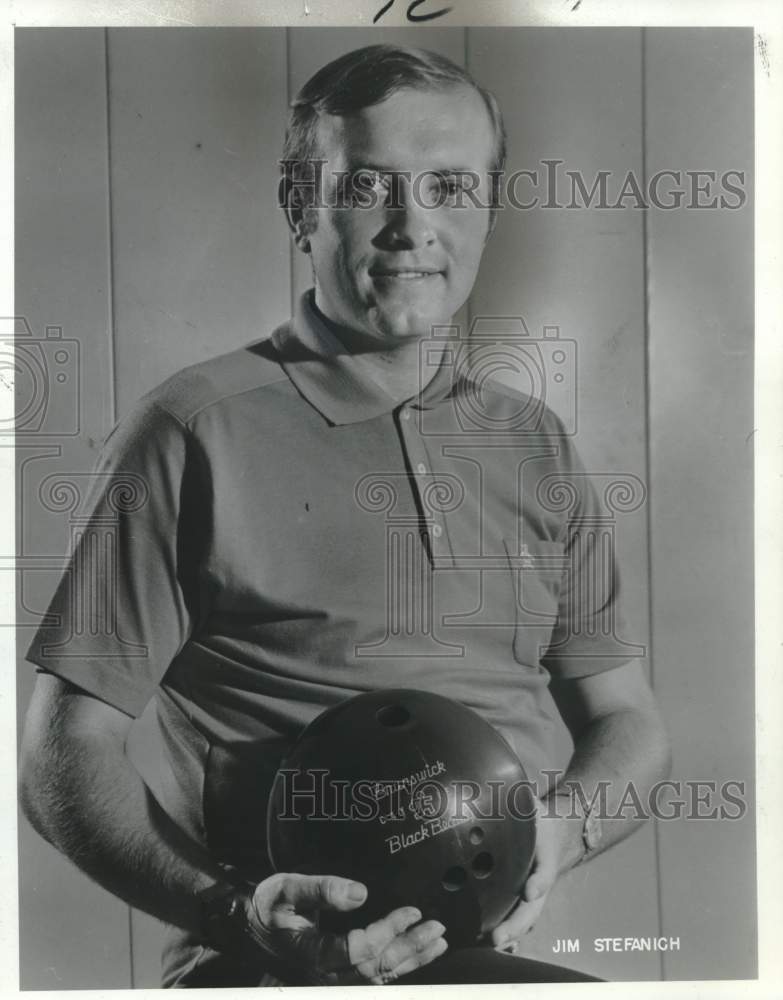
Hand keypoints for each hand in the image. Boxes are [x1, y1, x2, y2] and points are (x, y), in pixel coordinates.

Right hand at [247, 872, 446, 984]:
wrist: (252, 926)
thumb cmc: (269, 905)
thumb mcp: (287, 888)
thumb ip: (321, 889)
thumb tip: (361, 892)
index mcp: (313, 953)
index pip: (359, 951)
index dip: (388, 932)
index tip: (411, 911)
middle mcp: (326, 973)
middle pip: (376, 967)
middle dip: (410, 948)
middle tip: (436, 928)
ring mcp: (334, 977)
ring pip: (379, 976)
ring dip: (412, 960)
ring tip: (438, 942)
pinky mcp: (340, 973)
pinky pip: (375, 975)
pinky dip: (401, 965)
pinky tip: (421, 954)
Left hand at [490, 798, 577, 951]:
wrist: (556, 832)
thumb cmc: (536, 817)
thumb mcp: (530, 803)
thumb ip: (517, 797)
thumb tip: (492, 775)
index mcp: (545, 856)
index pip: (544, 871)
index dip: (538, 880)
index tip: (531, 889)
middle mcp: (539, 880)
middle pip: (531, 908)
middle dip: (515, 924)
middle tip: (497, 937)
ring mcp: (532, 894)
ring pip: (523, 921)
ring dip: (508, 936)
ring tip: (489, 948)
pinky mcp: (522, 901)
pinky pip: (516, 921)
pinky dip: (507, 937)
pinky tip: (487, 947)